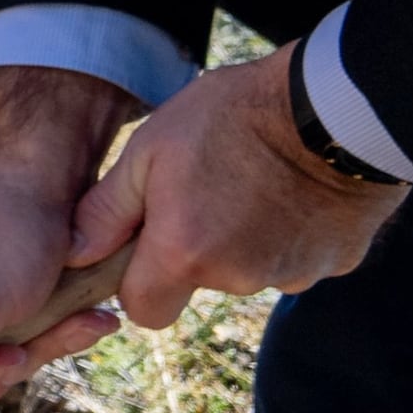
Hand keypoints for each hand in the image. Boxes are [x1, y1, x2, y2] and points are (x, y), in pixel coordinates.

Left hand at [77, 46, 408, 334]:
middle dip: (197, 251)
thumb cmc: (233, 114)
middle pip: (202, 285)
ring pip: (253, 271)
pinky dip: (292, 233)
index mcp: (186, 254)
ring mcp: (294, 274)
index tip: (150, 240)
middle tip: (209, 188)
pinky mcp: (337, 262)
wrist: (334, 101)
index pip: (146, 311)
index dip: (141, 281)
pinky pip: (298, 258)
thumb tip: (75, 254)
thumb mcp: (151, 148)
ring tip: (254, 178)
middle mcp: (240, 278)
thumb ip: (107, 211)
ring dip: (246, 240)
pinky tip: (294, 188)